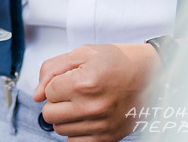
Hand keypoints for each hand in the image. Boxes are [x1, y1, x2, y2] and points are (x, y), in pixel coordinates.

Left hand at [35, 43, 158, 141]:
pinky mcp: (110, 137)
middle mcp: (93, 107)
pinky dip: (76, 131)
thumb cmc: (117, 61)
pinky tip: (86, 118)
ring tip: (81, 103)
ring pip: (60, 129)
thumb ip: (51, 69)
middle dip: (55, 102)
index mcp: (84, 83)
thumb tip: (36, 95)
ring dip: (65, 117)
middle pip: (49, 114)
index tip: (70, 79)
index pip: (48, 92)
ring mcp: (102, 125)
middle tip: (71, 92)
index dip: (55, 83)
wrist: (151, 75)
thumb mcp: (82, 53)